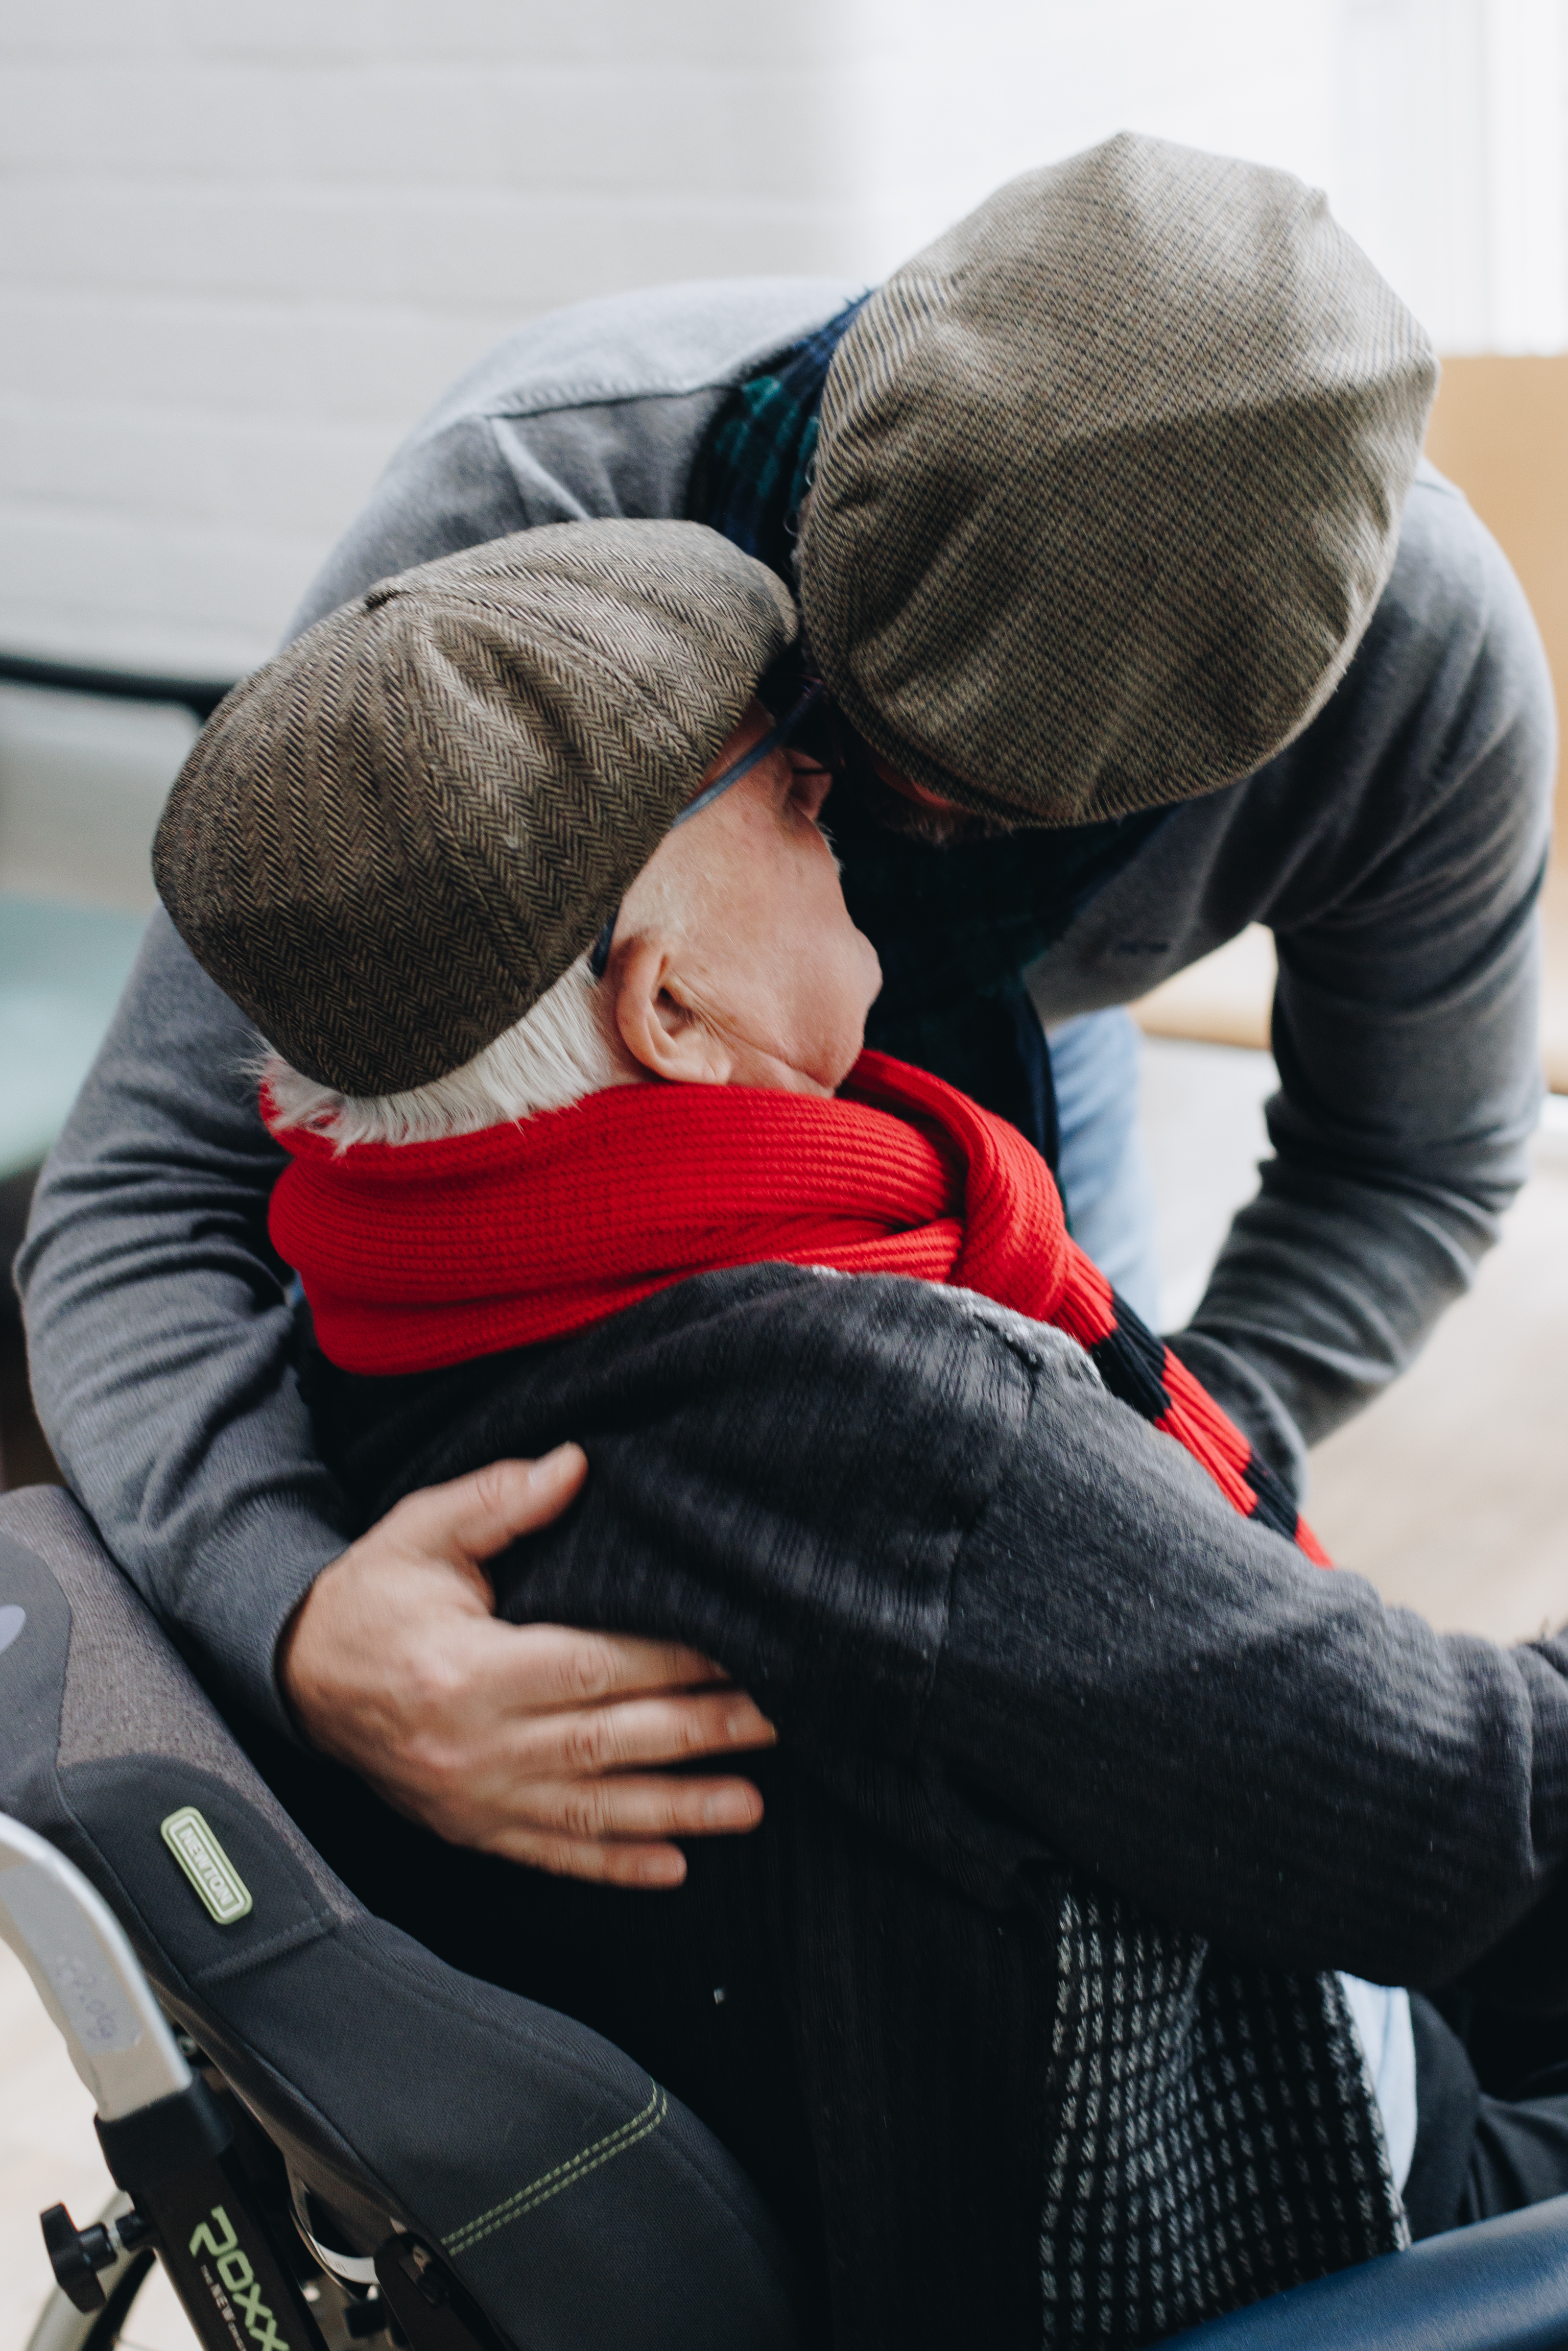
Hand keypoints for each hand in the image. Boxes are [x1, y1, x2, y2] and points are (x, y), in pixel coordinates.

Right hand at [277, 1447, 774, 1885]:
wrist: (297, 1675)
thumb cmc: (371, 1596)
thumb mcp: (420, 1533)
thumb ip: (498, 1500)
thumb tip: (574, 1464)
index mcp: (467, 1669)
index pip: (589, 1666)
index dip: (667, 1659)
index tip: (734, 1648)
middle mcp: (474, 1746)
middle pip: (607, 1741)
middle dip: (699, 1732)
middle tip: (776, 1718)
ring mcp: (473, 1799)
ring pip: (591, 1811)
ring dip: (677, 1808)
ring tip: (751, 1804)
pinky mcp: (469, 1829)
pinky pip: (550, 1855)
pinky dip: (612, 1866)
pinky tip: (672, 1867)